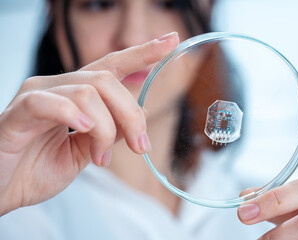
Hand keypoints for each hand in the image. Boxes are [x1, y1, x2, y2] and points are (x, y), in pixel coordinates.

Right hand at [0, 32, 178, 215]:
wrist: (2, 191)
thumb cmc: (38, 169)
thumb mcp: (85, 152)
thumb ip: (110, 132)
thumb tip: (140, 114)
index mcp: (75, 94)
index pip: (112, 65)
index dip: (142, 53)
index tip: (170, 41)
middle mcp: (57, 86)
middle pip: (107, 81)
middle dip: (132, 114)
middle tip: (140, 146)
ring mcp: (36, 95)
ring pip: (88, 92)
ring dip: (106, 129)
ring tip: (101, 158)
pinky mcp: (18, 113)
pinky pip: (49, 102)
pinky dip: (73, 114)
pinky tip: (83, 130)